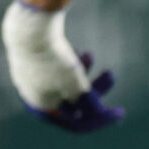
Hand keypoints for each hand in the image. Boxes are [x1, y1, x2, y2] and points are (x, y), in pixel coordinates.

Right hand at [3, 1, 123, 132]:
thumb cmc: (54, 60)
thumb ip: (89, 105)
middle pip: (71, 101)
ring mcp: (29, 75)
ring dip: (83, 72)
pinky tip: (77, 50)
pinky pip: (56, 67)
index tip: (119, 112)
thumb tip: (98, 115)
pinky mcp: (30, 57)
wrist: (29, 24)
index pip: (75, 123)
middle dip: (94, 90)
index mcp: (41, 107)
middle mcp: (32, 94)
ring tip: (90, 56)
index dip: (99, 119)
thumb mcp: (77, 87)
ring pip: (64, 81)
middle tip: (111, 75)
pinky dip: (70, 63)